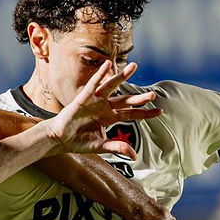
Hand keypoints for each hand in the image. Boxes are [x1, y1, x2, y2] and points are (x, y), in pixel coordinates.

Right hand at [46, 61, 160, 157]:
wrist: (60, 139)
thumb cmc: (78, 141)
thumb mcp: (101, 146)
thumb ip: (117, 146)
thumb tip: (134, 155)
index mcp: (109, 118)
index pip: (131, 114)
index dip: (145, 113)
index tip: (160, 111)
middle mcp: (105, 107)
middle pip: (126, 100)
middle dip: (139, 98)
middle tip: (153, 94)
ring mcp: (95, 101)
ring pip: (112, 87)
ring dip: (123, 77)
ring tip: (134, 67)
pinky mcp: (84, 97)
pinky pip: (94, 84)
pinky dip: (101, 74)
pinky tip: (108, 65)